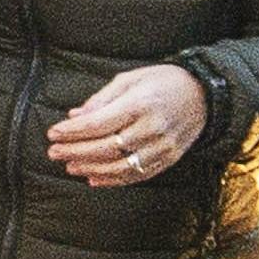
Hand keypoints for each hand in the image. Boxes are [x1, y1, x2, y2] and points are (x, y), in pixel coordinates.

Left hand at [45, 62, 218, 186]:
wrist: (205, 95)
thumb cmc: (163, 82)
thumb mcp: (131, 78)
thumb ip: (102, 99)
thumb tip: (75, 116)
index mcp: (141, 103)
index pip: (99, 123)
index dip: (73, 131)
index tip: (54, 133)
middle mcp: (153, 128)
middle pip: (106, 147)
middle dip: (76, 151)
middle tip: (54, 152)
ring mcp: (162, 147)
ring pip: (120, 166)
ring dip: (91, 169)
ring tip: (70, 166)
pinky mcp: (169, 160)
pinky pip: (137, 175)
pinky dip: (113, 180)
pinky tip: (93, 178)